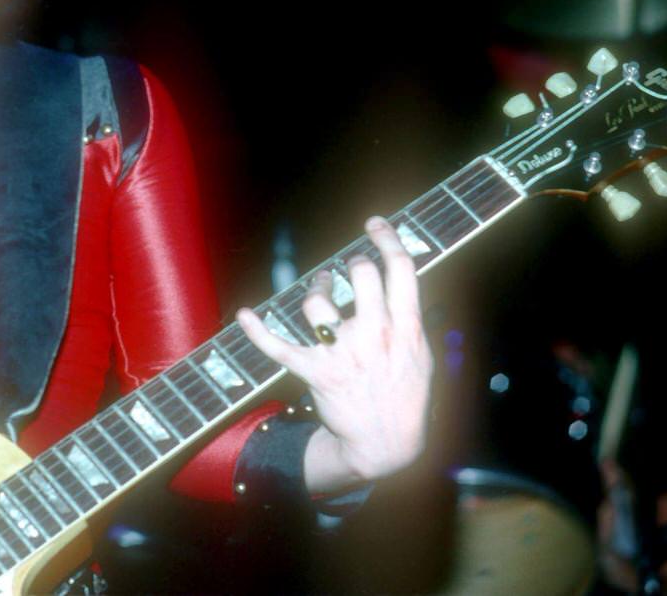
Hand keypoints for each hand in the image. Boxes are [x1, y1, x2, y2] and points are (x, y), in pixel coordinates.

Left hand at [236, 216, 432, 489]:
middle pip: (359, 274)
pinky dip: (258, 331)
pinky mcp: (316, 372)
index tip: (375, 224)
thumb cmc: (406, 395)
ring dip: (314, 287)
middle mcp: (374, 335)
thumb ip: (408, 317)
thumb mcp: (421, 354)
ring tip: (318, 289)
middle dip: (351, 264)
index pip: (401, 269)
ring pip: (316, 301)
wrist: (387, 443)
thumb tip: (396, 281)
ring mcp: (342, 353)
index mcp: (406, 328)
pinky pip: (280, 347)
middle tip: (348, 269)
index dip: (387, 238)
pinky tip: (244, 316)